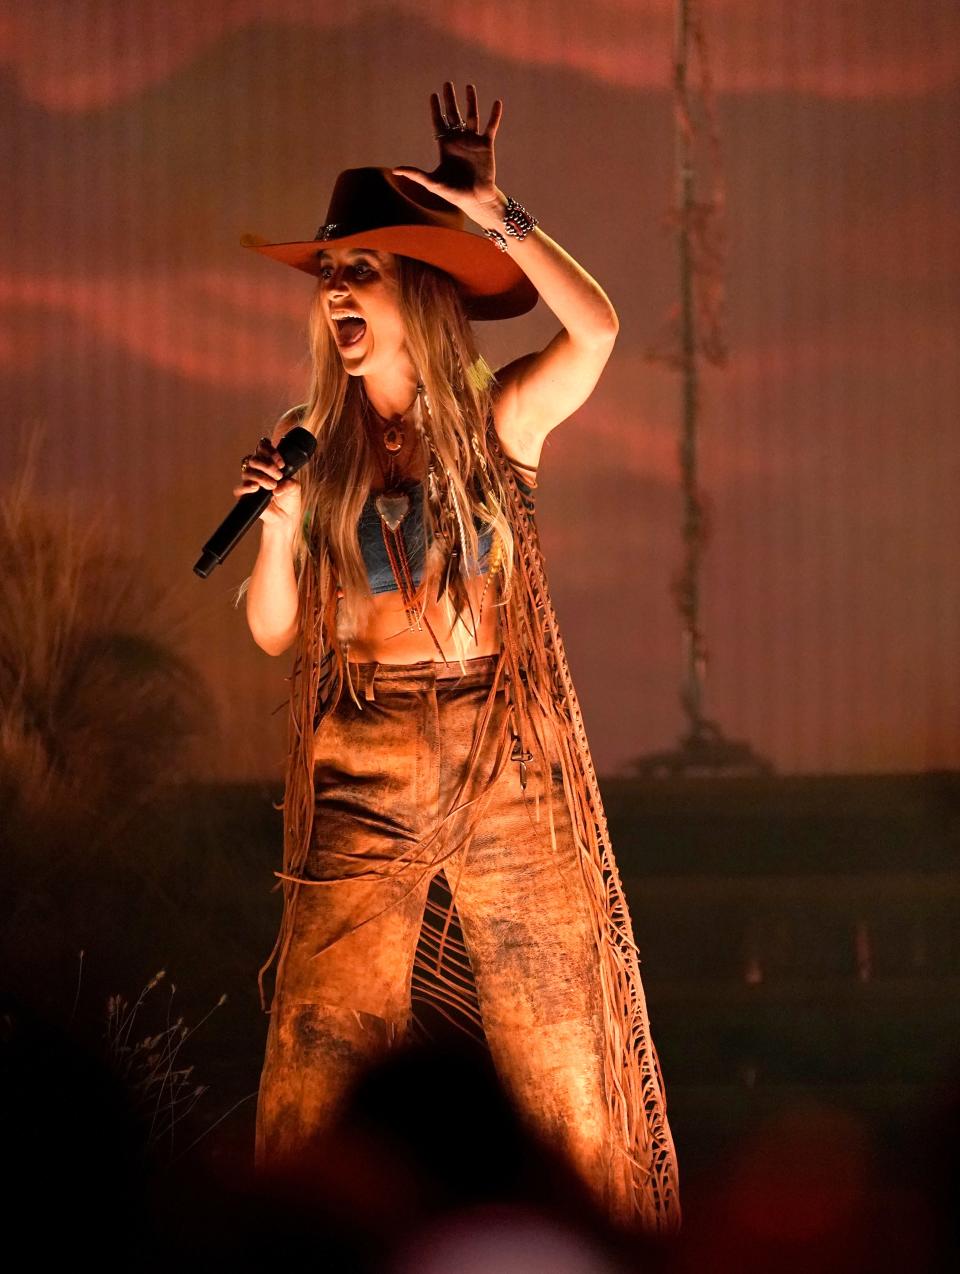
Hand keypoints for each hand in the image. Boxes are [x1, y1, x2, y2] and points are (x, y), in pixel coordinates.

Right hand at [233, 435, 301, 534]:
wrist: (286, 517)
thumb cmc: (289, 499)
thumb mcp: (295, 488)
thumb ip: (290, 483)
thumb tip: (279, 485)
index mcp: (268, 463)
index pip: (262, 447)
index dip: (269, 451)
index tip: (281, 464)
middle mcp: (257, 471)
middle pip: (253, 459)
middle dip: (266, 465)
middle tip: (278, 475)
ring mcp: (250, 482)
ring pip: (247, 472)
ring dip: (261, 477)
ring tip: (272, 486)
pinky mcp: (245, 496)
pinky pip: (239, 489)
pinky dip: (246, 487)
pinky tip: (255, 487)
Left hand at [392, 81, 502, 215]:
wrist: (475, 200)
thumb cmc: (453, 193)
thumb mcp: (433, 183)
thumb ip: (416, 174)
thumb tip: (395, 170)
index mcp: (445, 146)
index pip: (439, 123)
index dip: (435, 110)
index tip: (433, 96)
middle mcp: (458, 140)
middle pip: (453, 115)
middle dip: (450, 100)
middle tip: (447, 84)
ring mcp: (473, 141)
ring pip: (472, 116)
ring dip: (471, 102)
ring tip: (469, 86)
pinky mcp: (486, 145)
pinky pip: (491, 127)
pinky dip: (494, 116)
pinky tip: (497, 103)